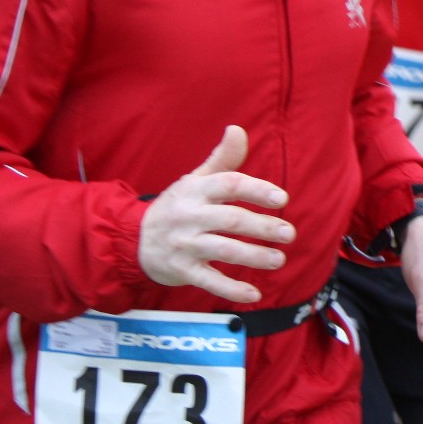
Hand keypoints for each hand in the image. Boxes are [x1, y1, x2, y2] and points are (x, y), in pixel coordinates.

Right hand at [137, 126, 294, 302]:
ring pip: (223, 250)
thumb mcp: (195, 180)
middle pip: (231, 220)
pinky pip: (209, 281)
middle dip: (263, 227)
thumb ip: (222, 159)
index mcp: (196, 190)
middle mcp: (190, 216)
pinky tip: (254, 294)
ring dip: (254, 256)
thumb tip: (238, 129)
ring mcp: (185, 244)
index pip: (230, 184)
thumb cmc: (177, 206)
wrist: (132, 239)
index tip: (282, 198)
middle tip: (289, 233)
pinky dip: (231, 290)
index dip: (257, 190)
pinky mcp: (182, 270)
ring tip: (278, 259)